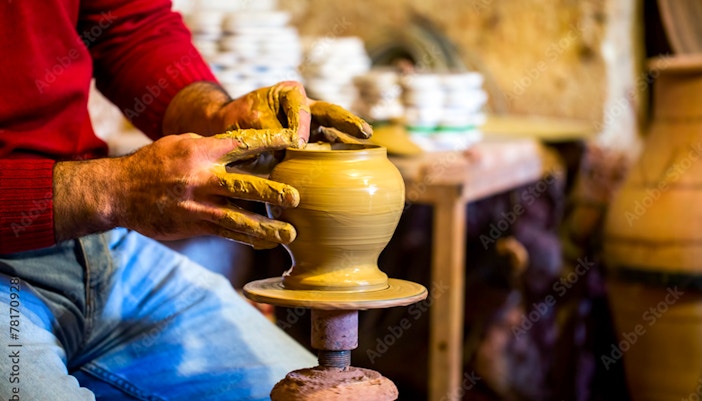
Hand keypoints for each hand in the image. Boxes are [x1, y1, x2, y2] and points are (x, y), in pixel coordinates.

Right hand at [54, 130, 303, 248]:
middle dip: (272, 192)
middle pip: (244, 185)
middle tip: (296, 197)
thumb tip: (245, 146)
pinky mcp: (194, 224)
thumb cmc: (155, 163)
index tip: (295, 140)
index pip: (243, 143)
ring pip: (238, 217)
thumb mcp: (181, 143)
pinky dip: (248, 238)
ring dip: (266, 226)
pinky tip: (267, 241)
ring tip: (291, 233)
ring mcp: (198, 204)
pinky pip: (226, 233)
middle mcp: (202, 177)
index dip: (271, 141)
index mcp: (202, 151)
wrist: (119, 192)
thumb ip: (212, 146)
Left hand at [220, 81, 372, 142]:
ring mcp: (310, 126)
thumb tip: (294, 148)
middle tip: (364, 132)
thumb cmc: (238, 118)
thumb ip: (272, 131)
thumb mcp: (251, 120)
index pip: (303, 108)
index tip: (298, 144)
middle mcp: (305, 107)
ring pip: (333, 132)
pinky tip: (352, 168)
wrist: (228, 128)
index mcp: (290, 93)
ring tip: (366, 152)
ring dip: (348, 142)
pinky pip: (326, 149)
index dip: (302, 125)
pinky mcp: (310, 144)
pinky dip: (337, 157)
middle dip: (348, 123)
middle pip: (330, 114)